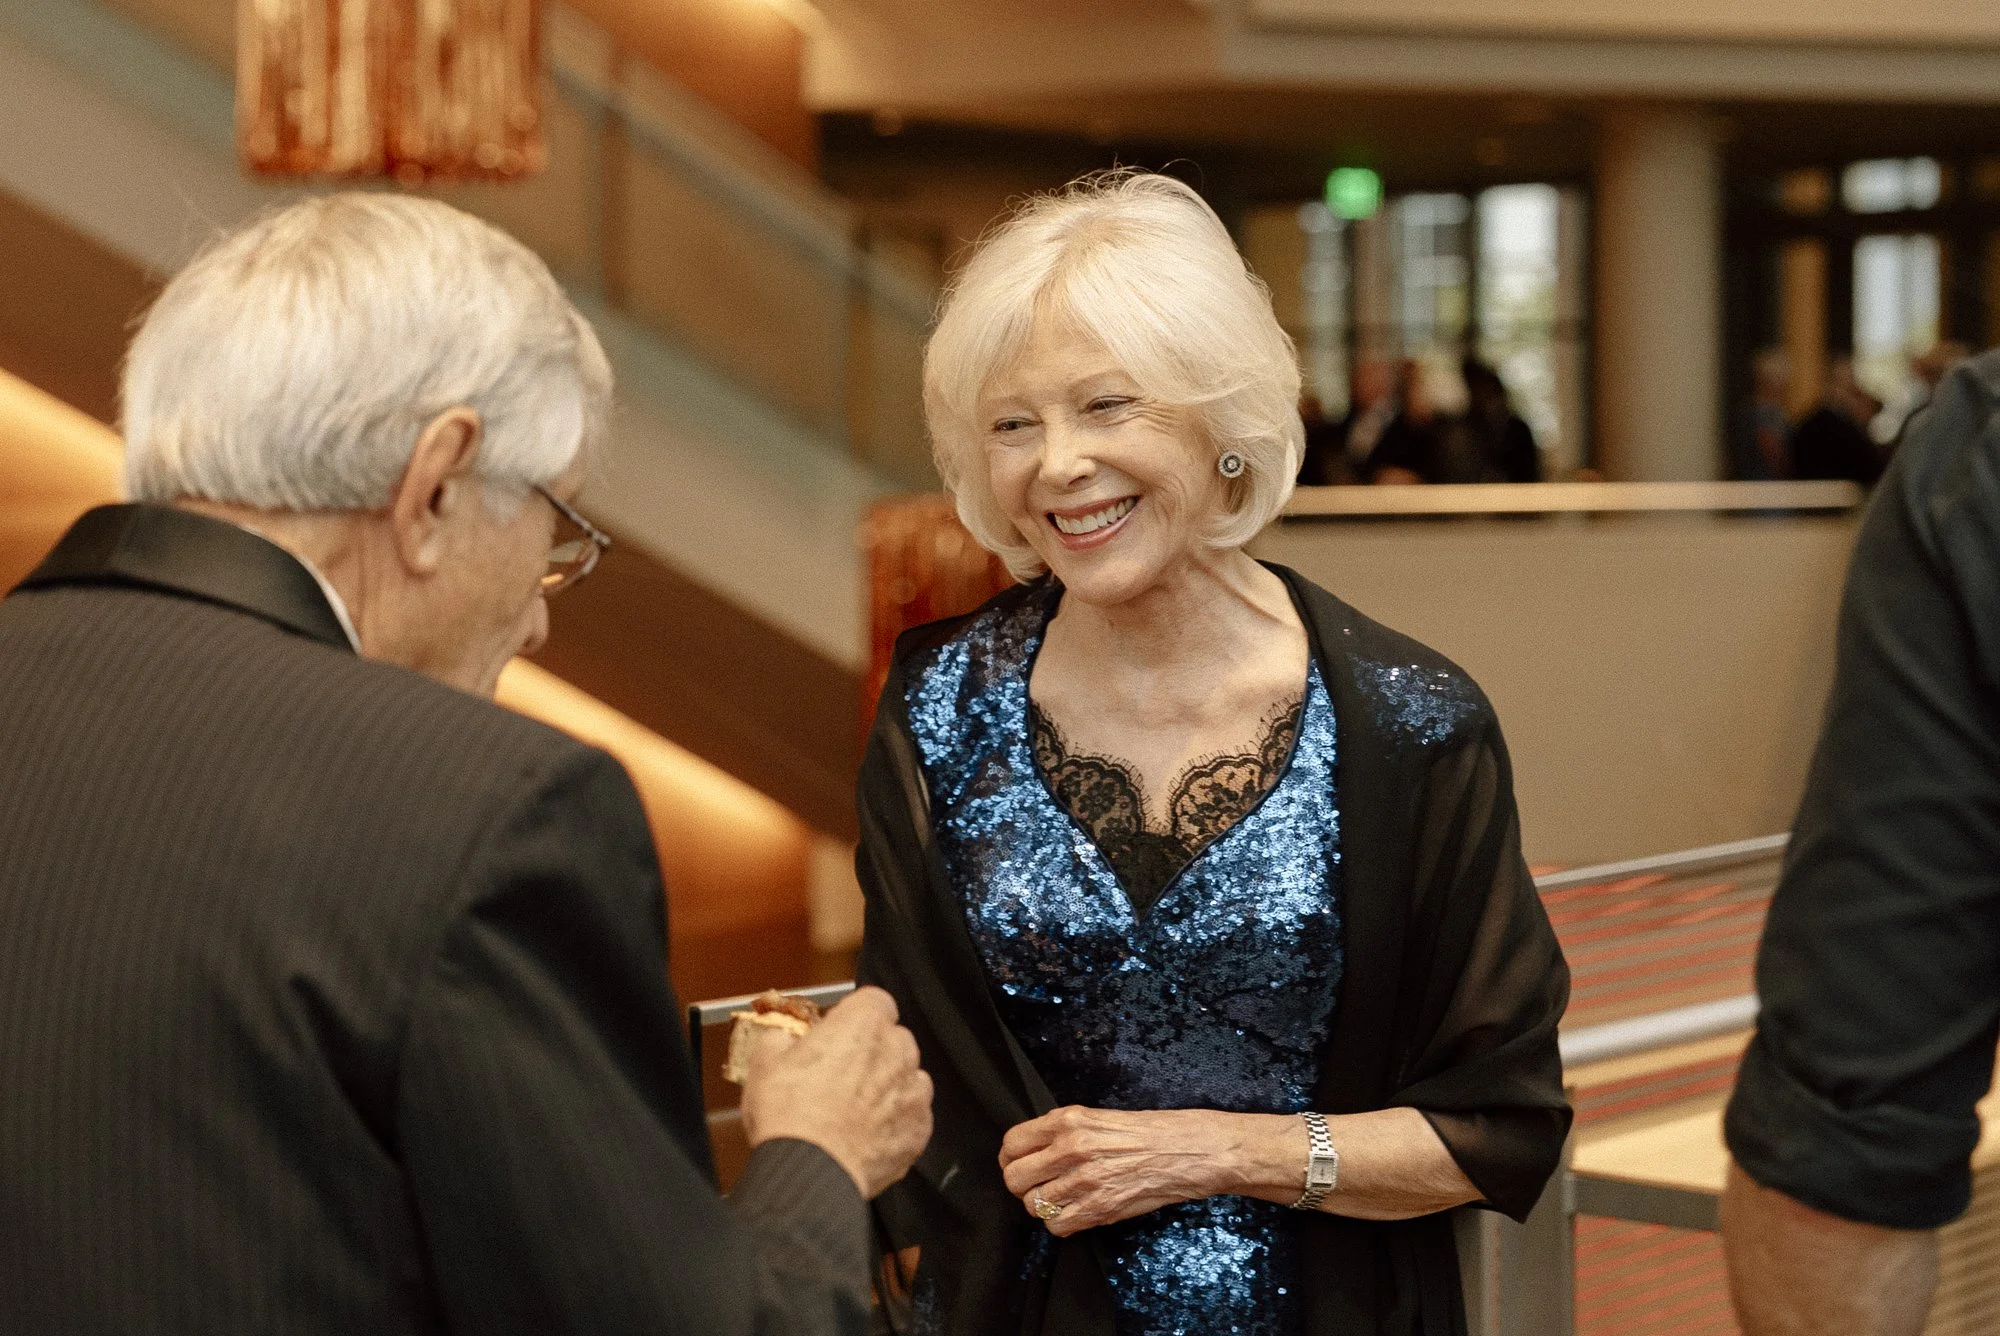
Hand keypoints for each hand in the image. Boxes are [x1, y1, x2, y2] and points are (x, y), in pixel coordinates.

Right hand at [739, 986, 933, 1198]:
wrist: (808, 1171)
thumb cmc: (788, 1115)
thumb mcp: (764, 1063)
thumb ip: (781, 1039)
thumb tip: (782, 1040)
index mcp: (863, 1023)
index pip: (873, 1000)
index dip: (853, 1016)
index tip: (837, 1031)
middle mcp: (897, 1050)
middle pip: (892, 1038)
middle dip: (871, 1051)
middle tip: (838, 1074)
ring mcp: (913, 1091)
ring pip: (906, 1077)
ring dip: (886, 1086)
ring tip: (852, 1109)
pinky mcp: (919, 1129)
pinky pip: (912, 1116)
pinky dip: (895, 1123)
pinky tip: (867, 1135)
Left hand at [999, 1106, 1264, 1236]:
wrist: (1188, 1149)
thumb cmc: (1149, 1131)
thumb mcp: (1098, 1117)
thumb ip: (1062, 1132)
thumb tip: (1032, 1151)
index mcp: (1068, 1120)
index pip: (1012, 1143)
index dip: (1011, 1158)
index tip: (1020, 1164)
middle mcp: (1071, 1149)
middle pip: (1015, 1179)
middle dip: (1023, 1186)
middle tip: (1039, 1185)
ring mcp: (1085, 1181)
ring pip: (1034, 1206)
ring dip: (1044, 1206)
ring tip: (1063, 1199)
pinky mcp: (1100, 1208)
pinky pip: (1058, 1226)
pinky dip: (1063, 1223)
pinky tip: (1077, 1212)